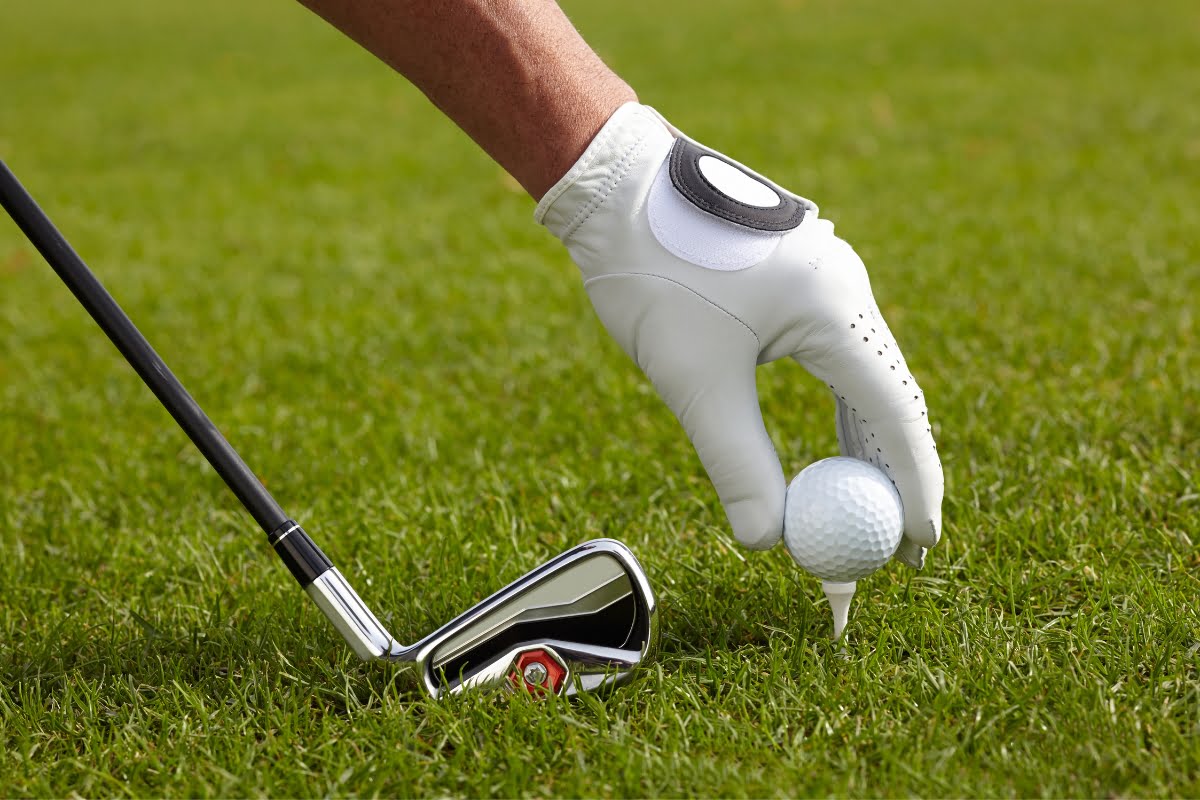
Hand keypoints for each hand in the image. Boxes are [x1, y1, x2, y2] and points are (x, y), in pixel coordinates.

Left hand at [536, 103, 942, 566]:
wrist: (617, 187)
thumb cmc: (654, 275)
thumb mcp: (694, 379)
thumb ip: (736, 460)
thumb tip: (767, 539)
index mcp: (834, 307)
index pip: (894, 412)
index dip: (912, 484)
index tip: (917, 545)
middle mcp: (844, 288)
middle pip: (891, 396)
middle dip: (896, 473)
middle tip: (899, 542)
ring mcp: (825, 278)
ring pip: (864, 377)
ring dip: (868, 443)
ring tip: (873, 506)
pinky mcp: (798, 278)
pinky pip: (837, 357)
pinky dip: (840, 409)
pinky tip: (836, 446)